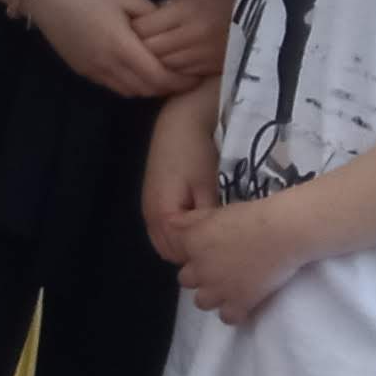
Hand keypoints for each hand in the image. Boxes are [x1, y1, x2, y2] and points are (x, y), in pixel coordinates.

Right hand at [25, 0, 191, 98]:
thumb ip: (152, 16)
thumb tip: (168, 31)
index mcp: (121, 45)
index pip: (159, 76)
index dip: (180, 81)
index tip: (196, 75)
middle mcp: (107, 65)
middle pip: (147, 90)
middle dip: (169, 87)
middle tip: (186, 77)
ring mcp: (93, 71)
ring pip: (131, 92)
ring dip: (150, 88)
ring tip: (164, 75)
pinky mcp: (83, 71)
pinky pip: (114, 86)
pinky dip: (132, 85)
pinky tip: (138, 71)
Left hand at [133, 0, 225, 85]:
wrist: (269, 14)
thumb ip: (170, 5)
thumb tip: (147, 19)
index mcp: (187, 10)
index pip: (144, 27)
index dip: (131, 31)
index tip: (128, 30)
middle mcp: (194, 34)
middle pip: (151, 50)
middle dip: (138, 50)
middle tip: (132, 48)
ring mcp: (205, 54)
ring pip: (165, 66)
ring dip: (154, 64)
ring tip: (147, 59)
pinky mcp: (214, 69)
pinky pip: (183, 75)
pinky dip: (172, 73)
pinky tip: (168, 67)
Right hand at [142, 87, 219, 264]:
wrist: (182, 119)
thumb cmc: (197, 151)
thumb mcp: (209, 187)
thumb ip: (208, 219)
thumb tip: (215, 244)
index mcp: (162, 214)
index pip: (179, 251)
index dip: (201, 255)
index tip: (225, 254)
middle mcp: (149, 214)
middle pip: (168, 250)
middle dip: (191, 253)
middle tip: (220, 249)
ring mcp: (149, 205)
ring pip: (165, 240)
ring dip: (184, 243)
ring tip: (212, 240)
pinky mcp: (155, 197)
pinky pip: (164, 227)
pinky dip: (180, 232)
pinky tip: (200, 225)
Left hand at [173, 193, 310, 322]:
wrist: (282, 232)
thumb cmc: (253, 216)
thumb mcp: (216, 212)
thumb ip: (192, 221)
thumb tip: (173, 224)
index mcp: (192, 243)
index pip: (178, 254)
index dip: (192, 254)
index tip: (208, 251)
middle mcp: (200, 268)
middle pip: (186, 281)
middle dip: (199, 276)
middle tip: (219, 269)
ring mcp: (218, 288)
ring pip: (201, 302)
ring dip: (212, 296)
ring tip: (229, 287)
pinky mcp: (239, 302)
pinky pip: (227, 317)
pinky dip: (234, 312)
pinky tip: (243, 302)